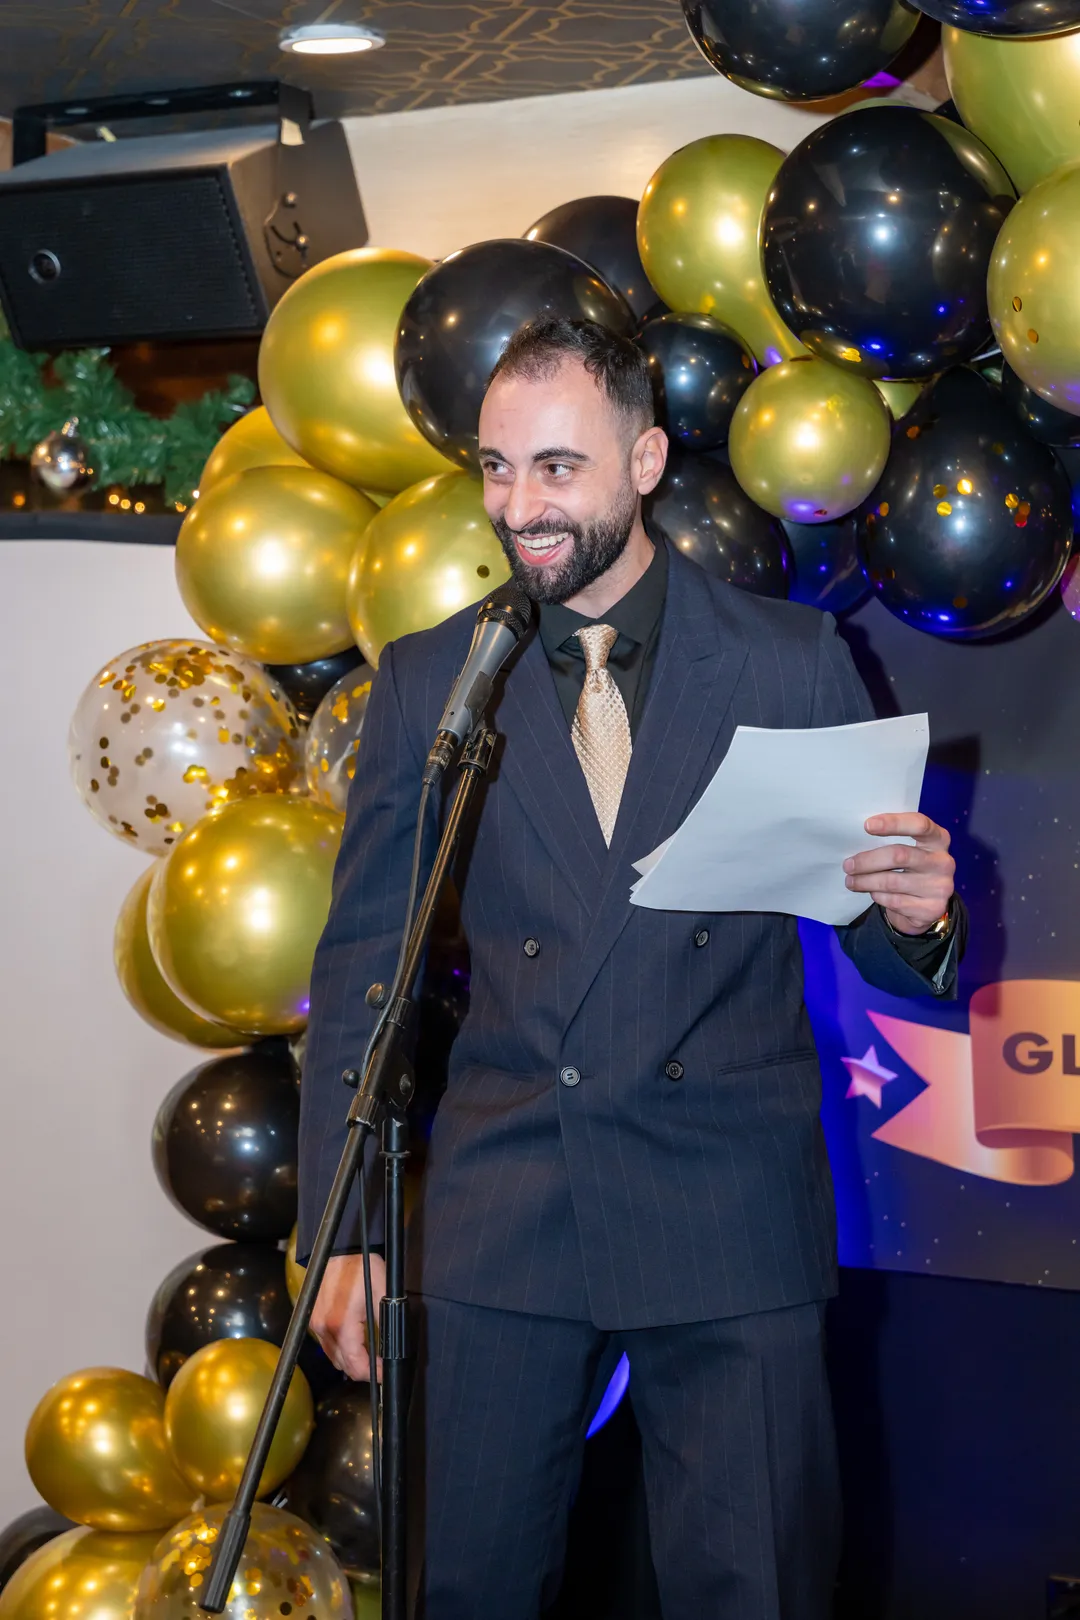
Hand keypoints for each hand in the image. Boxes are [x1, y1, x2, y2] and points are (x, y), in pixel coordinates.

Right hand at [310, 1253, 384, 1381]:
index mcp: (341, 1325)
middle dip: (363, 1371)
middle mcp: (324, 1328)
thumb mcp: (382, 1294)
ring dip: (351, 1362)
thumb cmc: (362, 1267)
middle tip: (380, 1367)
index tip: (384, 1373)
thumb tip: (391, 1347)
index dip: (373, 1373)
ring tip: (369, 1358)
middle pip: (343, 1365)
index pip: (355, 1365)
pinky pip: (327, 1345)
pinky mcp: (314, 1319)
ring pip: (333, 1357)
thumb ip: (386, 1324)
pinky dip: (341, 1351)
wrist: (341, 1249)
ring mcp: (316, 1324)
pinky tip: (354, 1345)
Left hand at [843, 812, 954, 936]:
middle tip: (848, 865)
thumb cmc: (911, 869)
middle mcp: (943, 861)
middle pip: (899, 855)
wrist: (928, 906)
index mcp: (938, 839)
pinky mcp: (932, 908)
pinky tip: (871, 893)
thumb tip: (856, 841)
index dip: (893, 823)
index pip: (919, 824)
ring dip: (865, 881)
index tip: (867, 825)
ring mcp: (940, 886)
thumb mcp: (909, 850)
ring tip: (850, 881)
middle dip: (868, 860)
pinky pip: (894, 901)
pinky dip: (878, 896)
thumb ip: (892, 842)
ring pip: (892, 881)